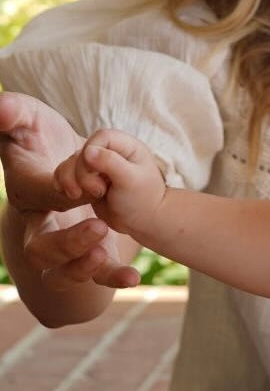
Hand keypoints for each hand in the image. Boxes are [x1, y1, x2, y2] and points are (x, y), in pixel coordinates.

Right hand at [0, 92, 139, 290]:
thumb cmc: (41, 137)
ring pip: (58, 272)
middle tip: (98, 227)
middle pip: (38, 248)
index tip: (85, 184)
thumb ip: (14, 113)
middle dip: (65, 243)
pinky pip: (96, 276)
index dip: (58, 191)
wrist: (68, 161)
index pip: (35, 195)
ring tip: (103, 253)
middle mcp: (38, 224)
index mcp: (24, 192)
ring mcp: (62, 242)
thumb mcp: (28, 119)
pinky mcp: (88, 252)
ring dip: (79, 267)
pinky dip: (112, 278)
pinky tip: (133, 277)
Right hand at [55, 129, 167, 241]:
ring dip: (69, 180)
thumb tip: (88, 151)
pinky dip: (63, 184)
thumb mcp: (130, 180)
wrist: (142, 222)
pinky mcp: (86, 180)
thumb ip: (110, 163)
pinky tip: (69, 195)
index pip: (101, 136)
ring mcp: (96, 167)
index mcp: (126, 146)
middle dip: (81, 173)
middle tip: (98, 192)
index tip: (94, 172)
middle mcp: (110, 153)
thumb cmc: (143, 199)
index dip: (91, 151)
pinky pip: (66, 175)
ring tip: (78, 196)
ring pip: (70, 163)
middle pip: (82, 151)